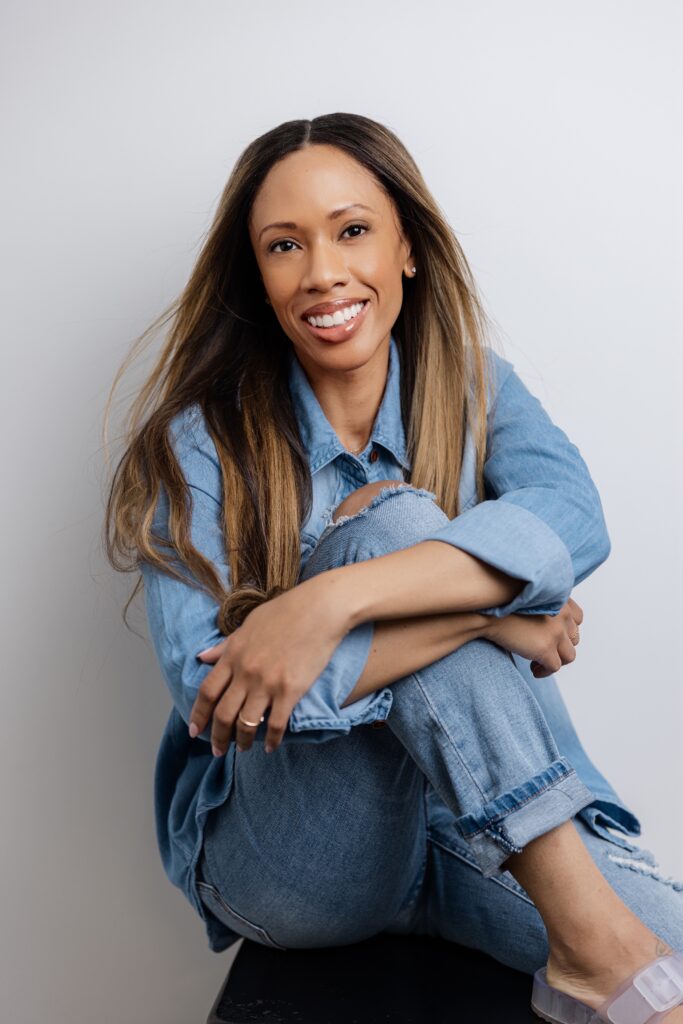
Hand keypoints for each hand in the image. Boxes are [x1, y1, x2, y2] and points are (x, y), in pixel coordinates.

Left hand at [188, 577, 349, 755]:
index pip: (207, 692)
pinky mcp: (291, 691)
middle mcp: (246, 672)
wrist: (320, 609)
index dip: (198, 715)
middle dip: (217, 737)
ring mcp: (267, 683)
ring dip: (242, 741)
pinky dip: (272, 740)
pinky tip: (270, 747)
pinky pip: (276, 725)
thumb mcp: (248, 626)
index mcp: (233, 655)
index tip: (194, 731)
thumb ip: (225, 646)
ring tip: (243, 749)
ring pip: (246, 724)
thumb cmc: (285, 612)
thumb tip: (202, 657)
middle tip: (216, 751)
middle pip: (223, 714)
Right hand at [484, 597, 582, 677]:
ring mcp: (556, 632)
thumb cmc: (500, 602)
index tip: (552, 636)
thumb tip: (543, 625)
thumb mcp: (528, 597)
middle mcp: (563, 614)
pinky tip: (533, 669)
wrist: (487, 610)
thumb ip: (542, 606)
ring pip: (569, 655)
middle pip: (574, 638)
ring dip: (557, 661)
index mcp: (559, 599)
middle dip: (560, 647)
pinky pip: (555, 667)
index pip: (577, 618)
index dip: (566, 630)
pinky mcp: (545, 648)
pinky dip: (545, 671)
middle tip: (544, 651)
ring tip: (538, 663)